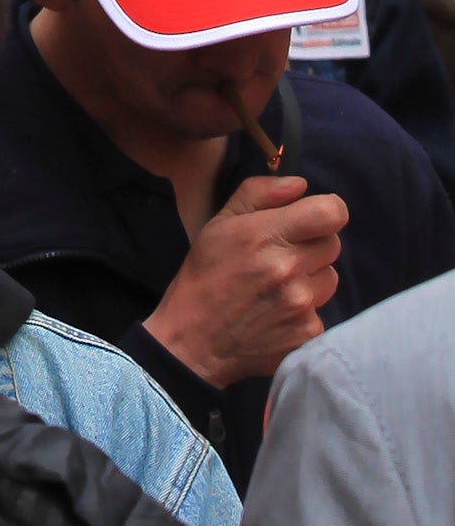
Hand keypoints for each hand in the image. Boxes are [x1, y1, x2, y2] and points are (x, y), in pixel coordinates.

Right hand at [147, 173, 347, 386]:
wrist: (192, 341)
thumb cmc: (205, 276)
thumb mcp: (220, 223)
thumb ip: (259, 193)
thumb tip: (300, 185)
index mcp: (267, 234)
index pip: (332, 212)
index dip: (326, 212)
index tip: (311, 220)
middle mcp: (289, 268)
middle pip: (333, 245)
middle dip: (312, 247)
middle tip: (282, 257)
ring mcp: (300, 305)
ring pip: (329, 279)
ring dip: (311, 280)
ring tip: (279, 289)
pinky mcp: (306, 335)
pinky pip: (322, 313)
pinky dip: (304, 314)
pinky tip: (278, 316)